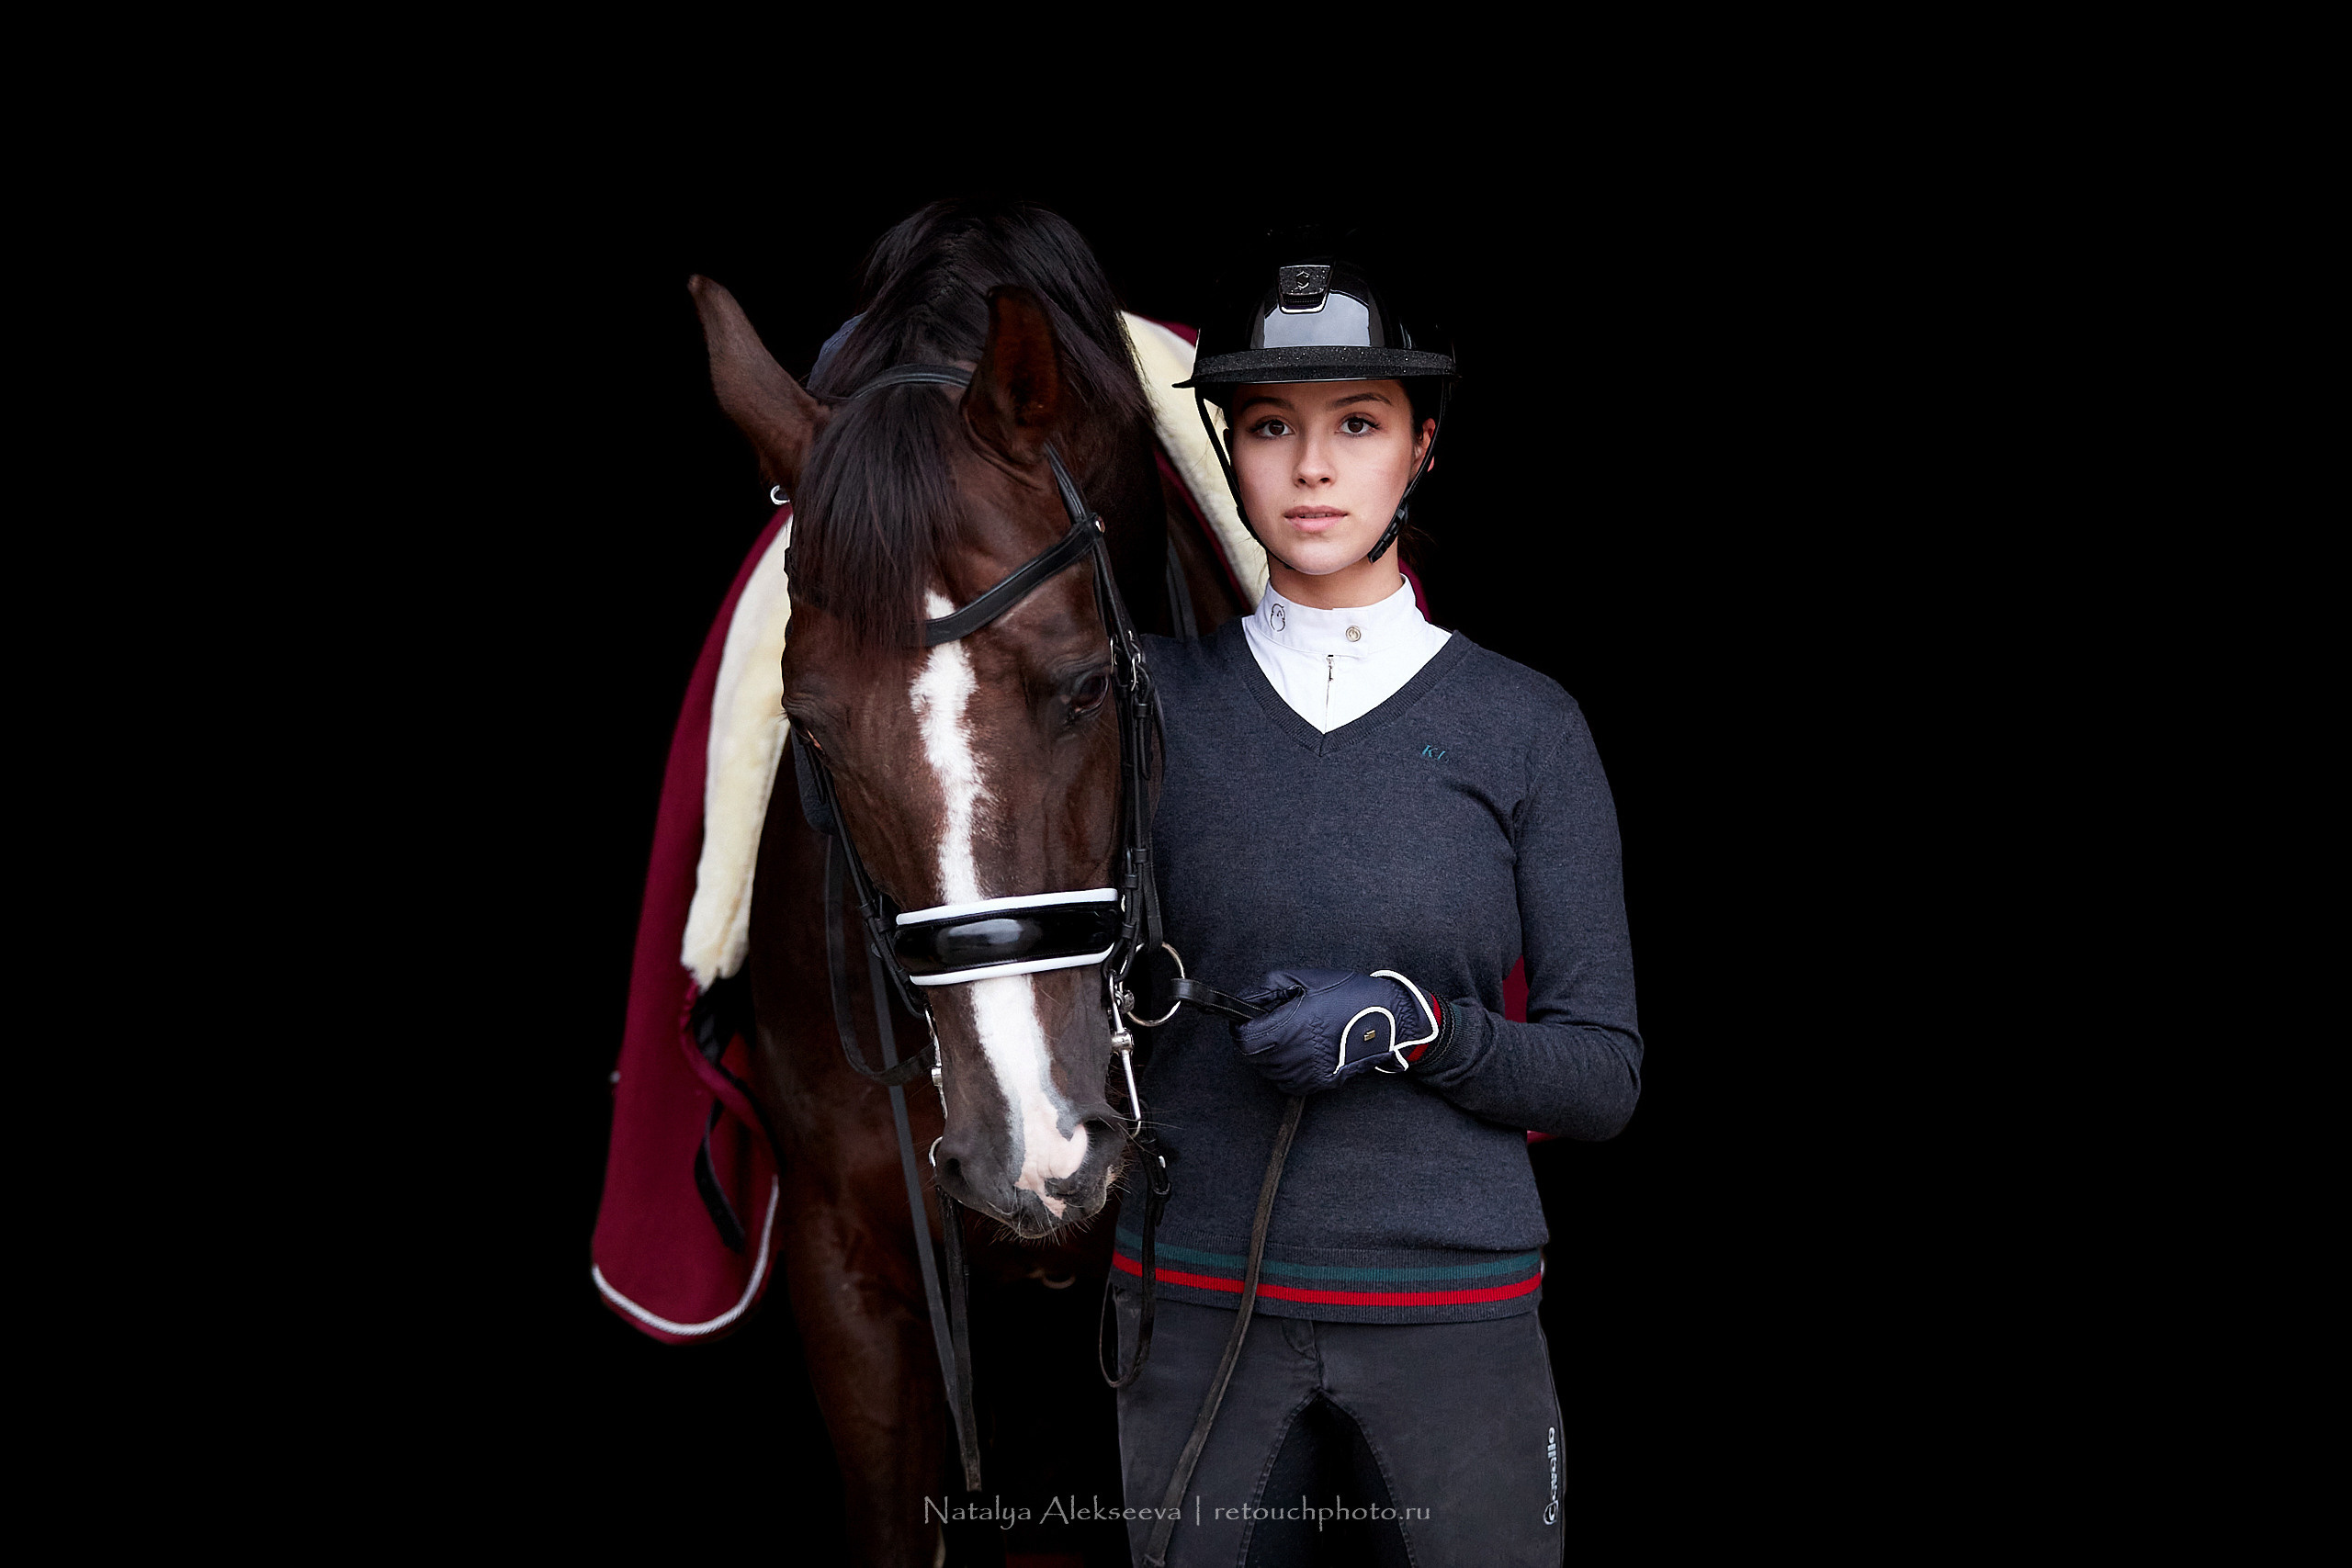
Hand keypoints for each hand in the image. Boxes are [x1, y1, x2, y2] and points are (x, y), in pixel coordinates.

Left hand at [1230, 968, 1441, 1096]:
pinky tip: (1299, 1051)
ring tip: (1290, 1036)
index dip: (1241, 1029)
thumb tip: (1244, 1000)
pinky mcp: (1319, 1083)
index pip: (1245, 1040)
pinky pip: (1287, 1082)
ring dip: (1271, 1055)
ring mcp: (1308, 1073)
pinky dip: (1286, 1069)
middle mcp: (1296, 1055)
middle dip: (1257, 1039)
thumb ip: (1267, 989)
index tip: (1247, 1019)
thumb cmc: (1347, 995)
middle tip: (1273, 1023)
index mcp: (1290, 1028)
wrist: (1386, 1019)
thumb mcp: (1304, 980)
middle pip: (1254, 1057)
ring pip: (1269, 1071)